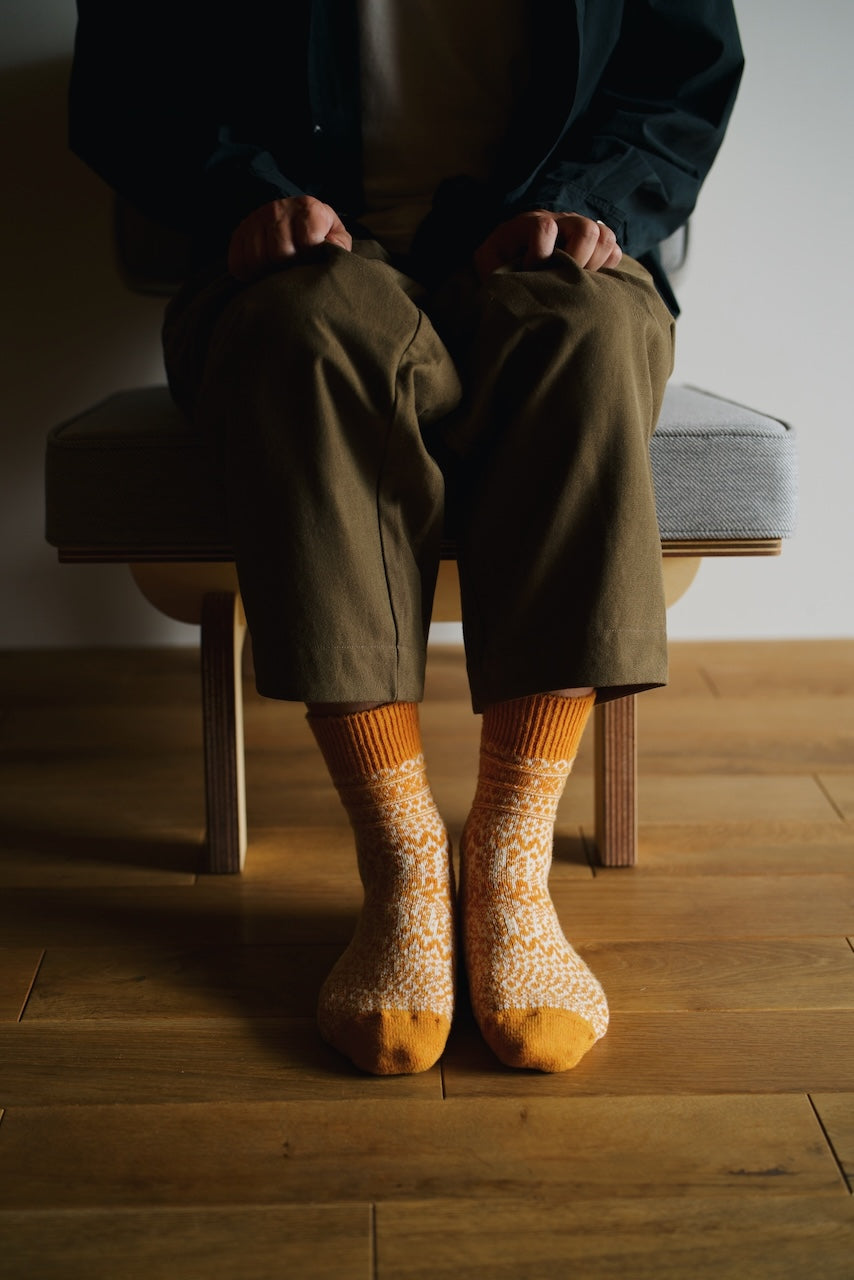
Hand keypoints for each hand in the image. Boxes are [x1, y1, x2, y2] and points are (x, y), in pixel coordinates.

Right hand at [227, 196, 352, 279]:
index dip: (310, 259)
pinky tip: (262, 273)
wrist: (292, 217)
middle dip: (289, 268)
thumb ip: (338, 245)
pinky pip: (238, 262)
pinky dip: (249, 275)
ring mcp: (256, 219)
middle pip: (280, 252)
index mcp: (308, 208)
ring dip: (268, 274)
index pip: (307, 240)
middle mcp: (279, 208)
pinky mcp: (239, 232)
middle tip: (294, 272)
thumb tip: (329, 252)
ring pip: (257, 259)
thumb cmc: (319, 234)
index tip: (311, 262)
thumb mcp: (335, 236)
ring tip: (279, 274)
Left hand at [474, 210, 621, 280]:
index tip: (531, 271)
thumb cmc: (499, 267)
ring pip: (604, 236)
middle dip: (578, 259)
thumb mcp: (489, 263)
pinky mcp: (594, 247)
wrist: (509, 265)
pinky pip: (614, 251)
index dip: (540, 254)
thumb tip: (518, 275)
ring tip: (578, 280)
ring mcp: (579, 231)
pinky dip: (606, 267)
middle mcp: (560, 222)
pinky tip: (587, 279)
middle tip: (564, 278)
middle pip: (586, 229)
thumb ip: (496, 264)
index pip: (545, 226)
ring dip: (595, 262)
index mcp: (530, 223)